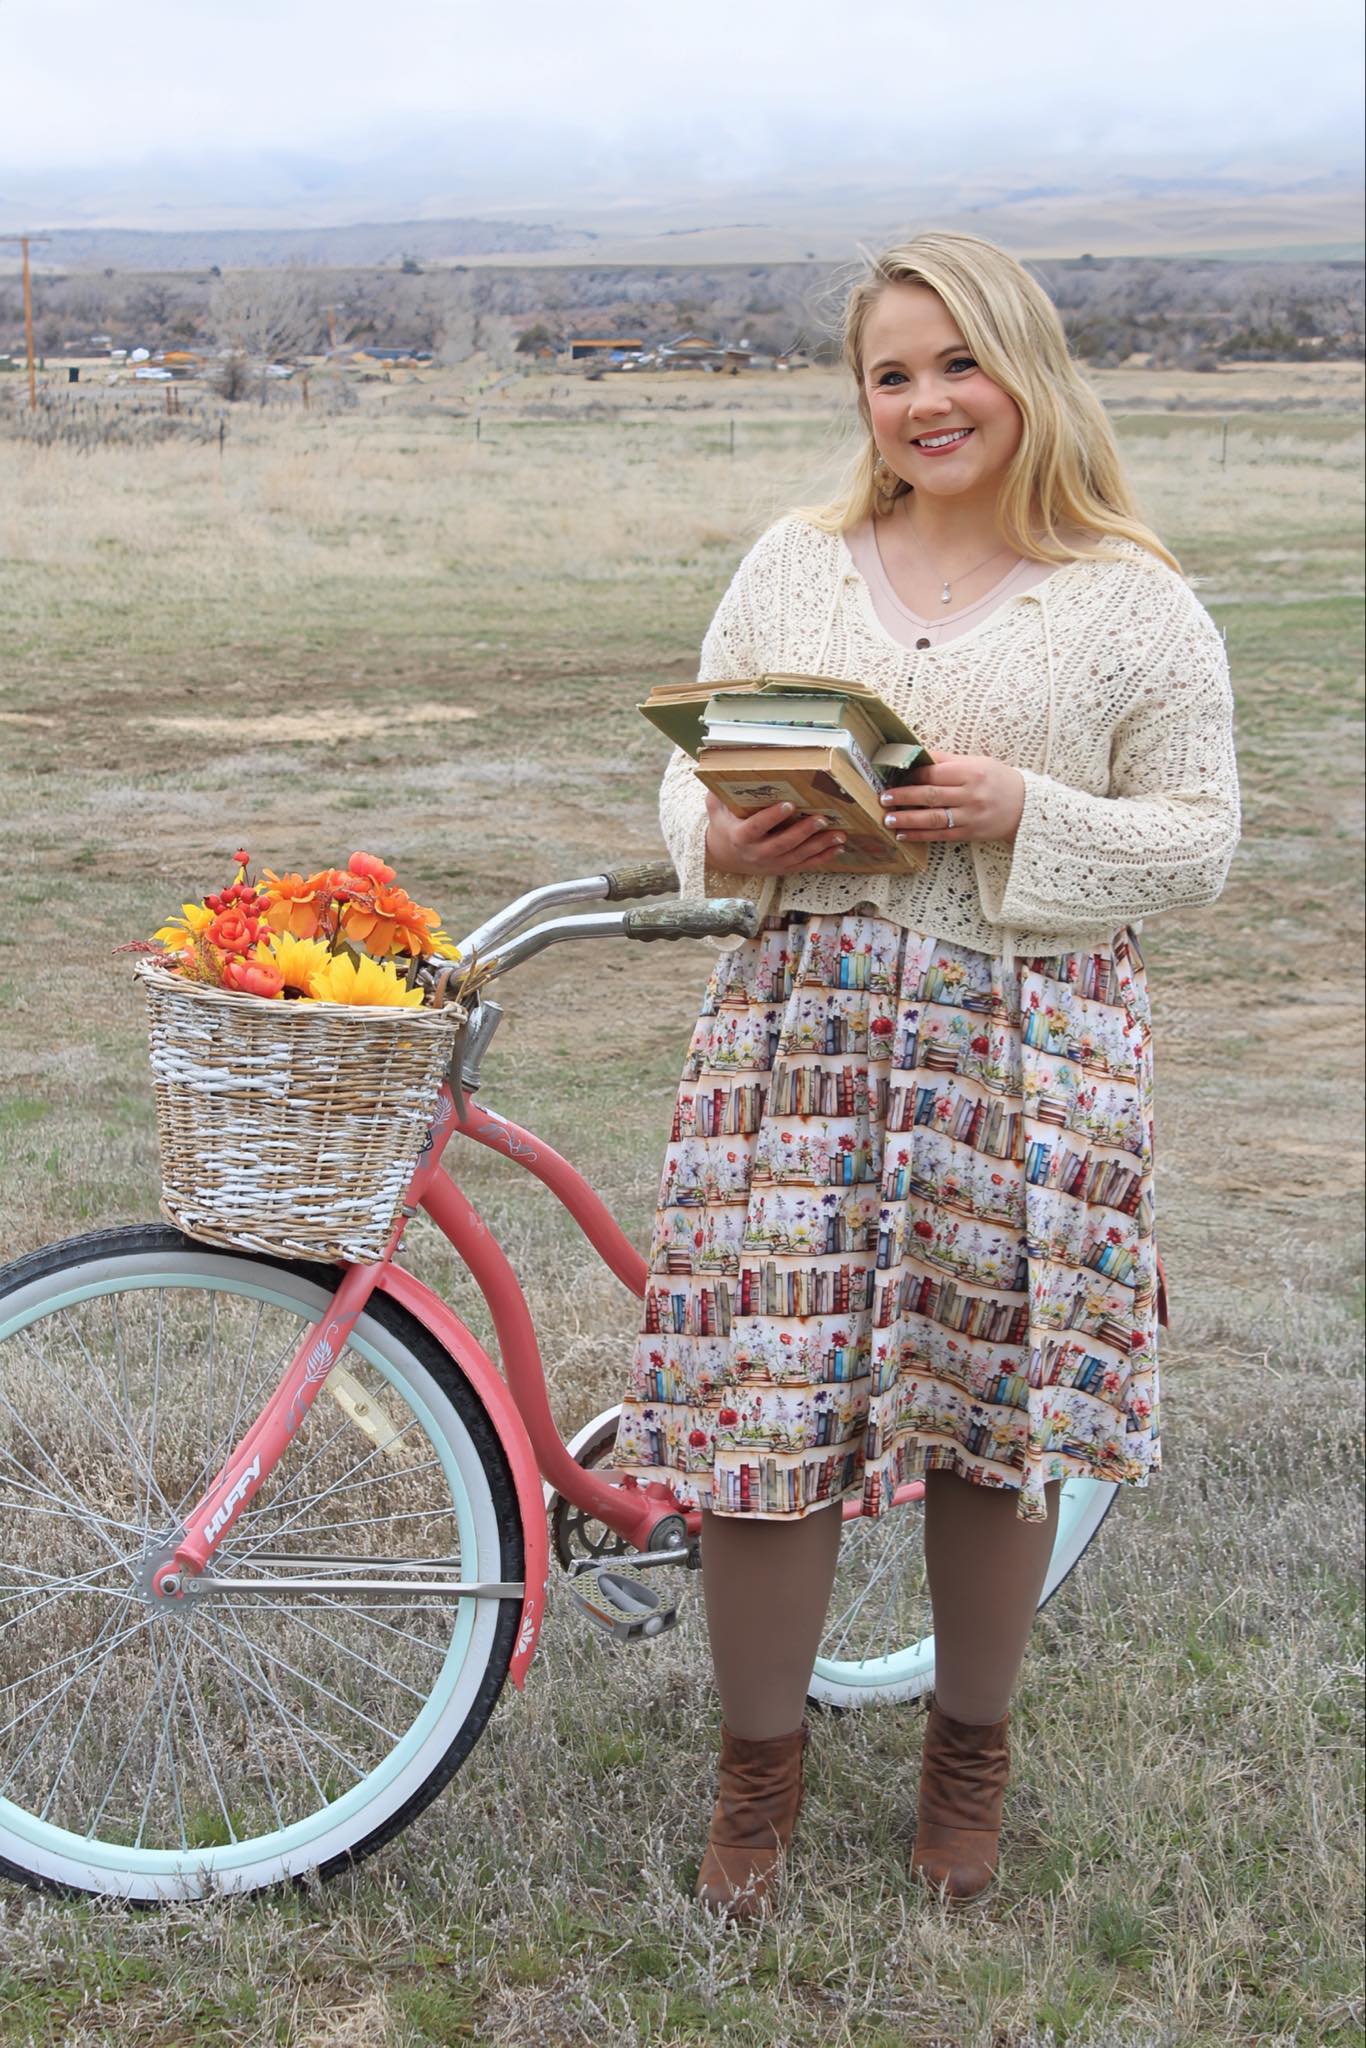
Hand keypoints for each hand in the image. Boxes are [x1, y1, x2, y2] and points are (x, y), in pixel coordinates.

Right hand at [704, 792, 847, 874]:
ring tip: (838, 834)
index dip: (772, 817)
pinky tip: (837, 848)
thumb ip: (719, 793)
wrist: (724, 857)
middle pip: (782, 844)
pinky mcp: (782, 868)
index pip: (757, 827)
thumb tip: (723, 770)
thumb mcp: (716, 810)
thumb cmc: (724, 827)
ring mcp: (771, 863)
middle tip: (822, 818)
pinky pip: (805, 865)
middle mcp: (757, 853)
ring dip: (819, 846)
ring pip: (798, 856)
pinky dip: (823, 858)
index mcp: (740, 837)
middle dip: (803, 832)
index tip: (789, 805)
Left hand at [880, 753, 1025, 845]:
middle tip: (884, 798)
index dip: (912, 776)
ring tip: (888, 819)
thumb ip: (946, 761)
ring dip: (908, 820)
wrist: (1025, 806)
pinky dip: (920, 835)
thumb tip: (915, 755)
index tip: (894, 777)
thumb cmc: (996, 779)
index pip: (934, 774)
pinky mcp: (970, 833)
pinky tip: (903, 834)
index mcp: (971, 772)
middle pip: (931, 795)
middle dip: (904, 797)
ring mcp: (971, 816)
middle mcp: (971, 794)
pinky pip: (940, 836)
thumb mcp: (976, 763)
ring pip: (933, 819)